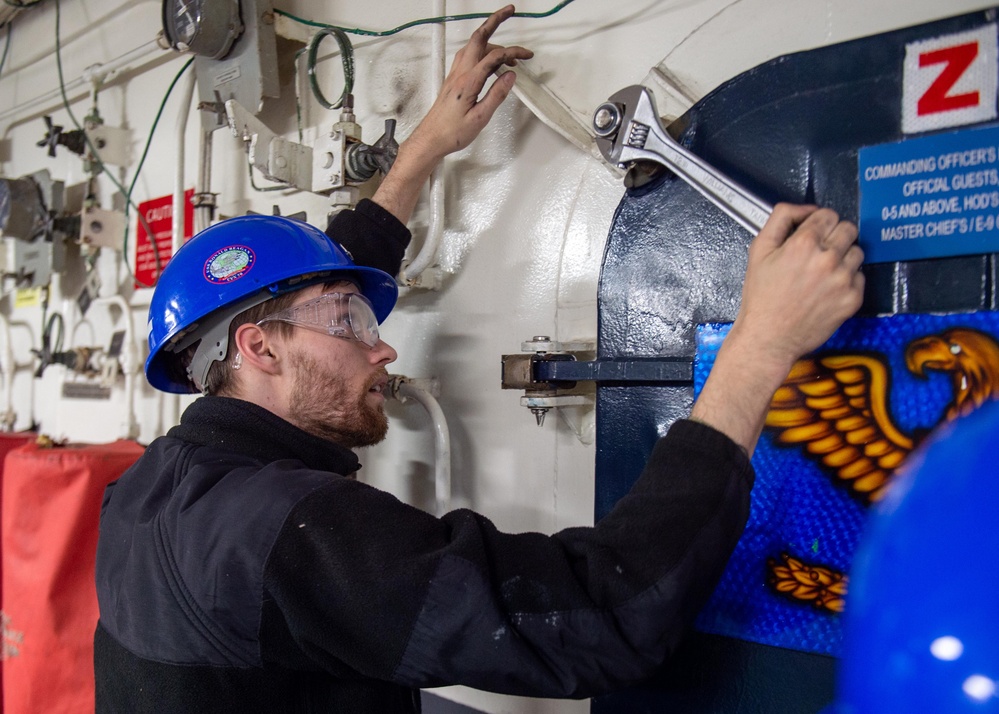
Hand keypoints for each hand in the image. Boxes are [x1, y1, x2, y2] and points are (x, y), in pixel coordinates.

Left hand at [406, 5, 533, 161]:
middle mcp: (460, 73)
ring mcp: (455, 74)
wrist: (431, 138)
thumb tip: (510, 77)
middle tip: (509, 11)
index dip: (512, 53)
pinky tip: (491, 61)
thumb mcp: (480, 118)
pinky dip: (483, 51)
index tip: (525, 57)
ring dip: (490, 39)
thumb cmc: (452, 132)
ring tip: (508, 49)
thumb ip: (497, 95)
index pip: (494, 57)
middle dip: (495, 21)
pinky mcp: (454, 80)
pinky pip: (469, 57)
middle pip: (479, 37)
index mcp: (468, 81)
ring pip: (473, 46)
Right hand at [690, 203, 863, 454]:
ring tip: (824, 271)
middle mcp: (827, 258)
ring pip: (858, 251)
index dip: (819, 221)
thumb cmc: (761, 296)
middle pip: (848, 228)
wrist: (769, 337)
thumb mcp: (759, 250)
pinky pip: (860, 276)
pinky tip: (828, 289)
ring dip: (844, 256)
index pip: (828, 214)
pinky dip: (848, 279)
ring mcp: (843, 280)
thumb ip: (781, 219)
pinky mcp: (853, 299)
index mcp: (803, 243)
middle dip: (835, 235)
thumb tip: (806, 208)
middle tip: (820, 250)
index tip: (812, 233)